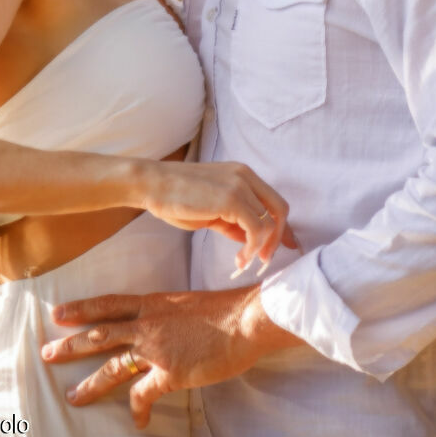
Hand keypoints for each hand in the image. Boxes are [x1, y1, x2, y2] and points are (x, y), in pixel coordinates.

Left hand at [40, 286, 302, 428]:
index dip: (81, 308)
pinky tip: (136, 422)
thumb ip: (169, 313)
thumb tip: (164, 324)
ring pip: (112, 366)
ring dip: (91, 383)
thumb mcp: (187, 303)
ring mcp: (156, 348)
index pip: (108, 304)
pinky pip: (145, 394)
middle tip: (46, 353)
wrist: (247, 318)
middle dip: (70, 345)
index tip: (58, 312)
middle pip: (99, 334)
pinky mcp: (171, 372)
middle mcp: (148, 323)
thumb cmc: (226, 310)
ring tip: (73, 397)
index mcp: (152, 303)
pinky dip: (138, 409)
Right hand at [137, 160, 296, 273]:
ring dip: (261, 248)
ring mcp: (239, 186)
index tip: (283, 246)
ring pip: (269, 222)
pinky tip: (239, 257)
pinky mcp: (232, 199)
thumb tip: (249, 239)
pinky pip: (256, 229)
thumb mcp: (211, 209)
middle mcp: (245, 176)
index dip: (281, 226)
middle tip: (264, 259)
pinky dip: (252, 247)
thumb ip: (232, 221)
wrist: (151, 184)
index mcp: (241, 174)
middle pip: (280, 209)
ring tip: (242, 261)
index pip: (273, 200)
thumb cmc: (175, 197)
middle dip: (277, 238)